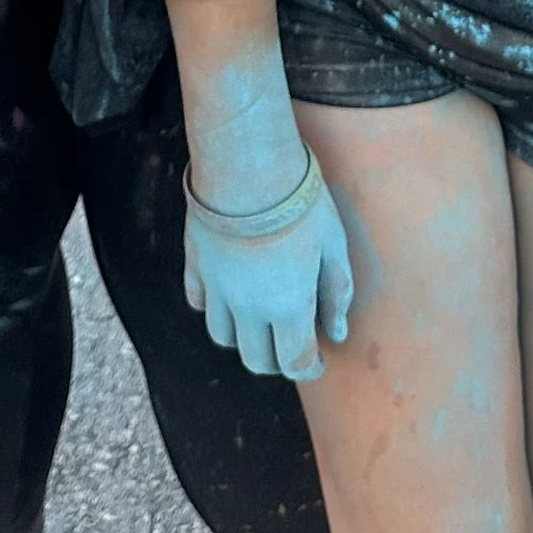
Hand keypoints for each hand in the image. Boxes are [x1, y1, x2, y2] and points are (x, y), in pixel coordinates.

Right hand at [182, 158, 354, 382]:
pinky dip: (214, 308)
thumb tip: (336, 333)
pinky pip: (198, 302)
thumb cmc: (299, 202)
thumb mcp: (333, 244)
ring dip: (244, 338)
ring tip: (260, 320)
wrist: (246, 164)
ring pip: (223, 337)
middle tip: (290, 342)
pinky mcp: (195, 264)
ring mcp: (216, 288)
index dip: (309, 368)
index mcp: (288, 307)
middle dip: (276, 361)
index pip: (295, 362)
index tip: (318, 359)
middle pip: (256, 360)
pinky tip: (229, 292)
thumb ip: (336, 292)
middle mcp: (248, 308)